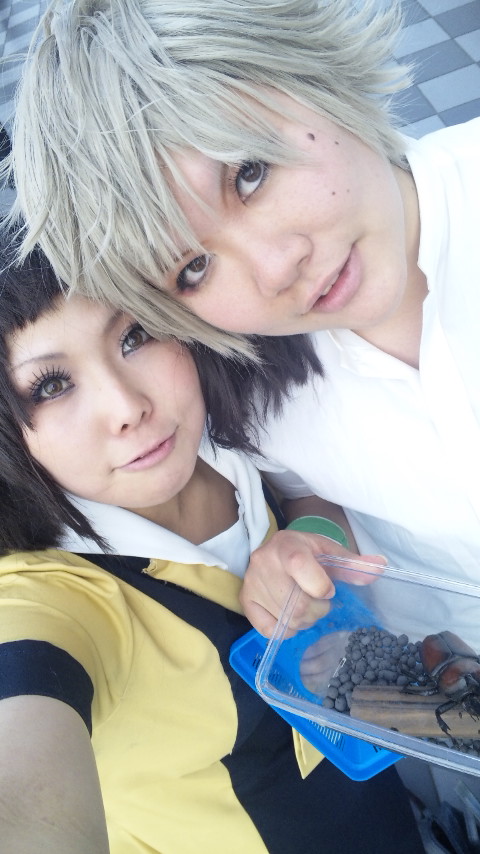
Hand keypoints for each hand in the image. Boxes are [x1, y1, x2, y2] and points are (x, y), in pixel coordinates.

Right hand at [240, 529, 385, 636]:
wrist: (277, 548)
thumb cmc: (307, 551)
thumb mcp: (329, 552)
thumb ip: (353, 564)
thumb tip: (381, 567)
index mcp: (287, 546)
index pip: (301, 567)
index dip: (321, 586)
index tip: (328, 589)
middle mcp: (263, 563)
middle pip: (296, 606)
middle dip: (316, 610)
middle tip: (319, 602)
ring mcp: (252, 583)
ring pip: (286, 620)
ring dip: (304, 621)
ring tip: (305, 606)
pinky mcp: (245, 600)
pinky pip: (270, 630)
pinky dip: (286, 629)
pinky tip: (290, 616)